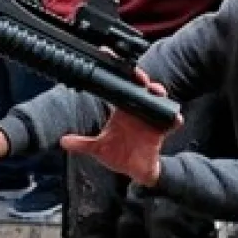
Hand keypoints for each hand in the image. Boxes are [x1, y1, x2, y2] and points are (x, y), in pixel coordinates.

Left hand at [59, 71, 176, 186]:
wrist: (134, 171)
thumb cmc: (118, 156)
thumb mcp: (98, 150)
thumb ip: (82, 144)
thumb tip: (63, 141)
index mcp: (121, 111)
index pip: (121, 88)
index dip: (121, 76)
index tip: (116, 66)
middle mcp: (136, 111)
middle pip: (141, 88)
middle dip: (142, 80)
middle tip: (139, 79)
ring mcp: (150, 119)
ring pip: (158, 99)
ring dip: (158, 94)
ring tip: (154, 93)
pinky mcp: (161, 130)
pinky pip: (171, 121)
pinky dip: (174, 118)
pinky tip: (173, 118)